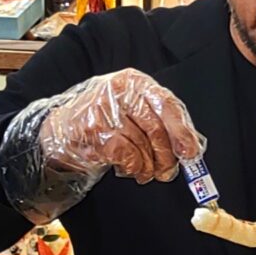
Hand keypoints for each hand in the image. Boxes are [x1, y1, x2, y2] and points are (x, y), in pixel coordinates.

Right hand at [34, 68, 202, 184]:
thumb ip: (161, 122)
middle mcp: (120, 90)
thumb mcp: (135, 110)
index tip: (190, 152)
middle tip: (168, 171)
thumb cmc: (106, 119)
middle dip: (166, 156)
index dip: (181, 131)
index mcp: (136, 81)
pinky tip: (132, 168)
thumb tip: (191, 146)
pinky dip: (134, 167)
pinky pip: (126, 155)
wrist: (65, 128)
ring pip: (141, 145)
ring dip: (149, 166)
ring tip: (148, 172)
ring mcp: (104, 109)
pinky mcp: (93, 129)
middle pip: (155, 128)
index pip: (166, 104)